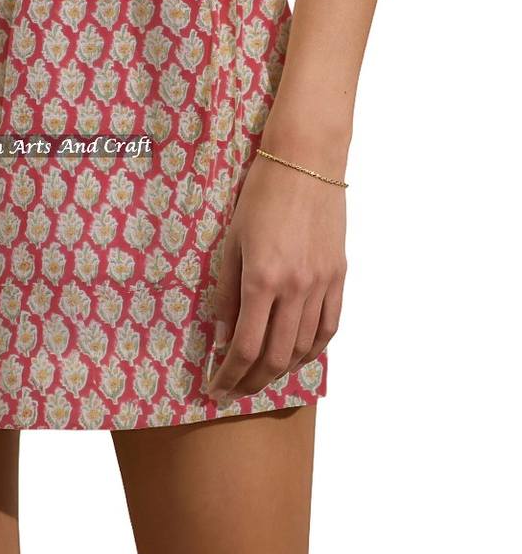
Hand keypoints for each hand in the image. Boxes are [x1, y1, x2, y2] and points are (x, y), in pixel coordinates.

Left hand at [206, 148, 346, 401]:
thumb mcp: (230, 241)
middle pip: (276, 357)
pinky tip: (297, 357)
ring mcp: (322, 285)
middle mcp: (295, 289)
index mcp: (261, 280)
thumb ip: (225, 291)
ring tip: (261, 377)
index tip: (215, 388)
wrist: (306, 163)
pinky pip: (329, 328)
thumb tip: (220, 332)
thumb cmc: (260, 196)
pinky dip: (312, 350)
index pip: (244, 346)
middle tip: (235, 390)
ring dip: (281, 371)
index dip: (229, 374)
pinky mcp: (339, 277)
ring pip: (304, 348)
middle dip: (252, 381)